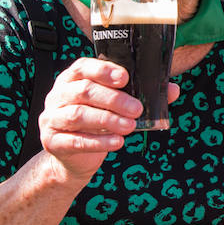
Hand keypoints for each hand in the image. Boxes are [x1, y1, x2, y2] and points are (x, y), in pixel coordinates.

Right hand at [38, 57, 177, 180]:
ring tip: (130, 126)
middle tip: (137, 109)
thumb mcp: (114, 106)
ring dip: (108, 120)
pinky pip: (75, 141)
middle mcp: (58, 95)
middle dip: (113, 99)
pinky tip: (117, 142)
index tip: (125, 78)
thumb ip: (139, 95)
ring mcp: (51, 118)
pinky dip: (99, 142)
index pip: (83, 67)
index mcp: (72, 78)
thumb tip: (172, 90)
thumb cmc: (96, 123)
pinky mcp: (52, 141)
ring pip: (78, 115)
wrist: (72, 157)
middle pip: (84, 91)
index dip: (104, 70)